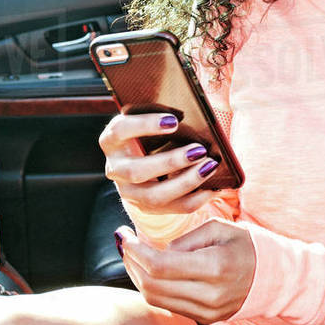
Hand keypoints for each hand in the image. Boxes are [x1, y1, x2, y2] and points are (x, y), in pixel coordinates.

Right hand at [99, 112, 220, 214]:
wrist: (140, 167)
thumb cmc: (148, 136)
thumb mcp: (148, 123)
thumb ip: (160, 117)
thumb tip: (185, 116)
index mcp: (112, 140)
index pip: (120, 130)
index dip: (145, 124)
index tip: (174, 120)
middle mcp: (115, 168)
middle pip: (136, 170)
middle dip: (171, 161)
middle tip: (199, 150)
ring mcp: (129, 192)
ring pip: (154, 195)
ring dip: (185, 182)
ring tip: (209, 167)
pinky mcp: (146, 208)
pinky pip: (173, 208)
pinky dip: (195, 198)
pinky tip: (212, 187)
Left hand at [115, 220, 255, 323]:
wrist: (274, 277)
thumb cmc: (246, 246)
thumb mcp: (219, 228)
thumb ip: (185, 239)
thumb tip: (159, 250)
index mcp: (215, 266)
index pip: (160, 265)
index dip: (135, 250)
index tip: (125, 235)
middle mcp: (210, 294)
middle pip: (152, 285)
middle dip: (131, 263)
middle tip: (124, 243)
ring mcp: (207, 311)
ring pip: (156, 299)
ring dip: (137, 276)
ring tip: (133, 256)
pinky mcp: (205, 319)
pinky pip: (168, 305)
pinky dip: (153, 287)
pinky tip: (151, 271)